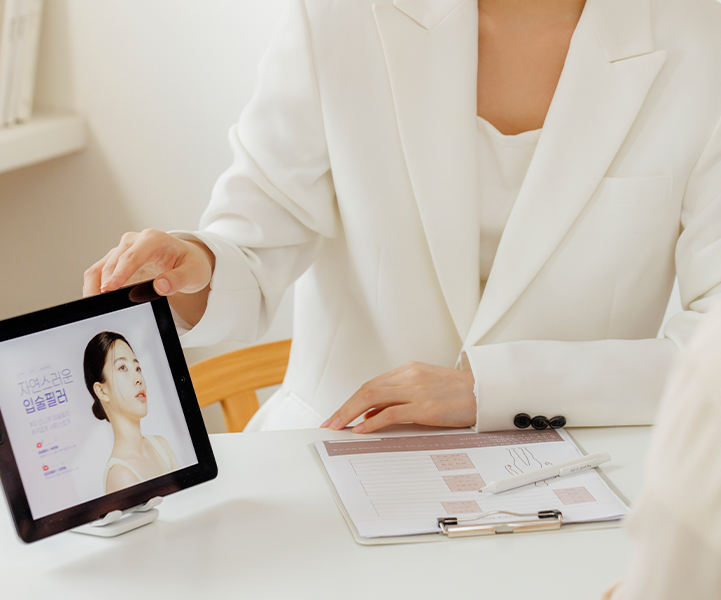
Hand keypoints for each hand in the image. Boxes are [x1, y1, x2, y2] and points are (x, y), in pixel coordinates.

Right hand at [83, 229, 214, 323]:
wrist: (188, 259)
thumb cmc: (190, 263)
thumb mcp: (194, 272)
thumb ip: (179, 279)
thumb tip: (160, 286)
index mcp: (153, 239)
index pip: (132, 256)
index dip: (119, 273)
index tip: (109, 288)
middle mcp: (134, 241)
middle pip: (112, 263)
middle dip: (104, 285)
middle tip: (101, 308)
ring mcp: (123, 250)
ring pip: (100, 268)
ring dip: (94, 287)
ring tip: (95, 307)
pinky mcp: (117, 262)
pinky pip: (100, 273)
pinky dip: (96, 287)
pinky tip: (98, 301)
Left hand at [320, 362, 476, 433]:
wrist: (488, 393)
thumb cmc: (460, 394)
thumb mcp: (427, 387)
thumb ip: (401, 397)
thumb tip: (373, 414)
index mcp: (409, 370)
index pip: (372, 384)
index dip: (351, 400)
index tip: (339, 413)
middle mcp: (409, 376)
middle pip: (366, 389)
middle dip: (344, 407)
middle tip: (330, 423)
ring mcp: (416, 390)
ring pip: (372, 398)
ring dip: (351, 413)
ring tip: (339, 427)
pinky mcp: (425, 407)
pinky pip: (390, 413)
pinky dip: (371, 422)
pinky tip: (361, 430)